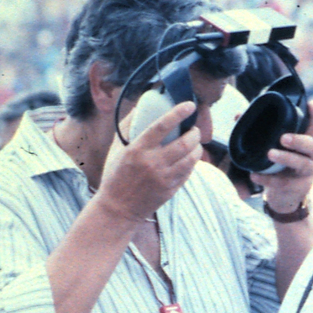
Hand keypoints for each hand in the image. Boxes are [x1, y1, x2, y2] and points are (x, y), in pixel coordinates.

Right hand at [98, 101, 203, 222]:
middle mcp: (152, 163)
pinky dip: (192, 163)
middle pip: (184, 143)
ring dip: (197, 148)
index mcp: (137, 149)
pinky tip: (190, 158)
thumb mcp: (116, 149)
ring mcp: (163, 178)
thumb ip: (127, 127)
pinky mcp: (171, 190)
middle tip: (194, 129)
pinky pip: (188, 172)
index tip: (189, 105)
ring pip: (191, 159)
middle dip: (194, 133)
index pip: (162, 126)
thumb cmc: (115, 175)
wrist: (118, 208)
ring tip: (195, 143)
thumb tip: (140, 106)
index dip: (178, 113)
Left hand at [258, 102, 312, 219]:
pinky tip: (254, 175)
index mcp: (303, 143)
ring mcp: (306, 172)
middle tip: (283, 138)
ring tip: (270, 154)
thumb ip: (260, 133)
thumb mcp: (273, 149)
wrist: (284, 198)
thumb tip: (238, 116)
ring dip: (286, 158)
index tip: (311, 104)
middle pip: (312, 145)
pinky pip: (283, 183)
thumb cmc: (278, 167)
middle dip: (299, 140)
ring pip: (302, 164)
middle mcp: (309, 156)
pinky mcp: (297, 188)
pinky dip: (267, 178)